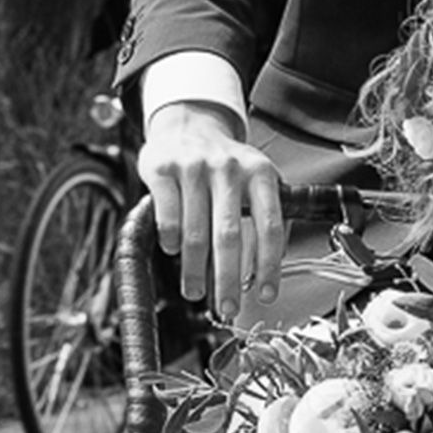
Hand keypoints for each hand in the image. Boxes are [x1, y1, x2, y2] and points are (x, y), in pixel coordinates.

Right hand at [139, 99, 284, 317]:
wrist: (188, 124)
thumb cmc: (225, 165)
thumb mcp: (255, 179)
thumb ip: (265, 216)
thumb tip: (267, 272)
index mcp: (260, 174)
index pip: (270, 227)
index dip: (269, 266)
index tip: (264, 295)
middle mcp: (229, 168)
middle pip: (230, 236)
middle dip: (228, 280)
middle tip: (227, 308)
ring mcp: (194, 166)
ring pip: (196, 233)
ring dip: (195, 271)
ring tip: (195, 292)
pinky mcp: (162, 168)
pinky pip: (168, 217)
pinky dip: (172, 242)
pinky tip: (174, 252)